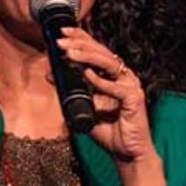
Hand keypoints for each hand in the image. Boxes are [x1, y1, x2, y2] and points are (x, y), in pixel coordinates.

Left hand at [56, 26, 157, 163]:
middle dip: (80, 44)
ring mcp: (131, 85)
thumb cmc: (108, 130)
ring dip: (88, 56)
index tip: (62, 32)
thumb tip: (50, 74)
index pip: (96, 50)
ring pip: (109, 64)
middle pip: (102, 52)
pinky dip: (100, 81)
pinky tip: (87, 74)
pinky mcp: (135, 98)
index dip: (81, 38)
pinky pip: (116, 87)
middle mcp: (123, 76)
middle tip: (60, 41)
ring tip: (70, 53)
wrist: (126, 153)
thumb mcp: (83, 106)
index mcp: (112, 75)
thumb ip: (69, 90)